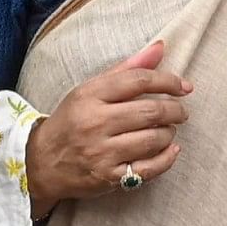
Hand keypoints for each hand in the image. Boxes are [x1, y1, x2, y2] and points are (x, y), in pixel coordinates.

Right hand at [28, 40, 187, 205]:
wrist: (41, 162)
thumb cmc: (72, 121)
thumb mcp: (90, 90)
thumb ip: (126, 69)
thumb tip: (160, 48)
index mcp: (90, 95)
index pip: (139, 80)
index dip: (168, 81)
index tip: (184, 87)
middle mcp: (95, 123)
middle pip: (150, 111)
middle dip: (175, 110)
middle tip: (181, 112)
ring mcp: (101, 152)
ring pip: (153, 139)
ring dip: (169, 133)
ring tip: (168, 130)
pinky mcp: (108, 177)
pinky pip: (149, 168)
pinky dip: (167, 158)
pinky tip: (171, 150)